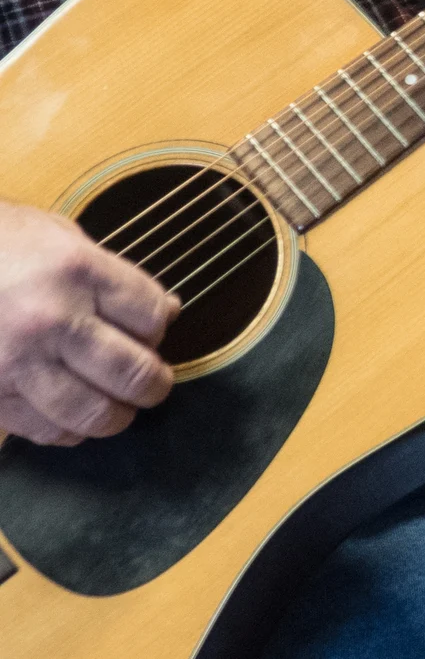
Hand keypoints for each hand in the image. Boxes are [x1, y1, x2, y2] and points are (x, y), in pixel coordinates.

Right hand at [0, 199, 178, 445]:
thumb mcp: (59, 235)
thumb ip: (112, 276)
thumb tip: (165, 313)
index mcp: (77, 271)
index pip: (151, 315)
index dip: (160, 327)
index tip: (154, 330)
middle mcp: (52, 320)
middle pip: (132, 371)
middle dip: (154, 385)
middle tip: (154, 386)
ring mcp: (17, 362)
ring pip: (91, 412)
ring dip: (116, 417)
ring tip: (119, 409)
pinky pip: (44, 429)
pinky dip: (67, 431)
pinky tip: (72, 419)